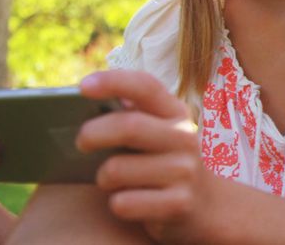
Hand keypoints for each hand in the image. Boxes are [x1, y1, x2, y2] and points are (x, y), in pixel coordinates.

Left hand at [78, 69, 212, 241]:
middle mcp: (185, 137)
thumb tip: (87, 100)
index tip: (82, 86)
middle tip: (80, 142)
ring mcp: (185, 171)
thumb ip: (132, 115)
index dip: (114, 81)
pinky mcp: (178, 203)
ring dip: (103, 177)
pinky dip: (117, 204)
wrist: (204, 203)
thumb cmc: (162, 161)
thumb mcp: (157, 132)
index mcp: (175, 113)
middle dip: (93, 134)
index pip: (146, 87)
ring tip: (110, 180)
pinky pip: (124, 203)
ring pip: (117, 170)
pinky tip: (127, 201)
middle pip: (128, 126)